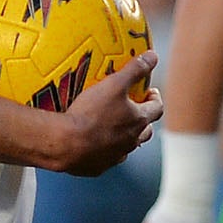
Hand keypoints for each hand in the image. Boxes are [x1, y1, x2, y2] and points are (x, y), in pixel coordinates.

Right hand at [40, 54, 160, 176]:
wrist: (66, 143)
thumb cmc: (90, 113)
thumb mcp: (114, 84)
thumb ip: (134, 69)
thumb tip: (152, 56)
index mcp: (138, 120)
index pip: (157, 108)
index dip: (155, 99)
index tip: (150, 92)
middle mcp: (131, 140)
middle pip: (146, 130)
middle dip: (143, 119)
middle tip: (134, 109)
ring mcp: (116, 155)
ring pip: (128, 146)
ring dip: (127, 136)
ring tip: (116, 127)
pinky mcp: (99, 166)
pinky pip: (108, 158)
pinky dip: (107, 150)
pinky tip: (95, 144)